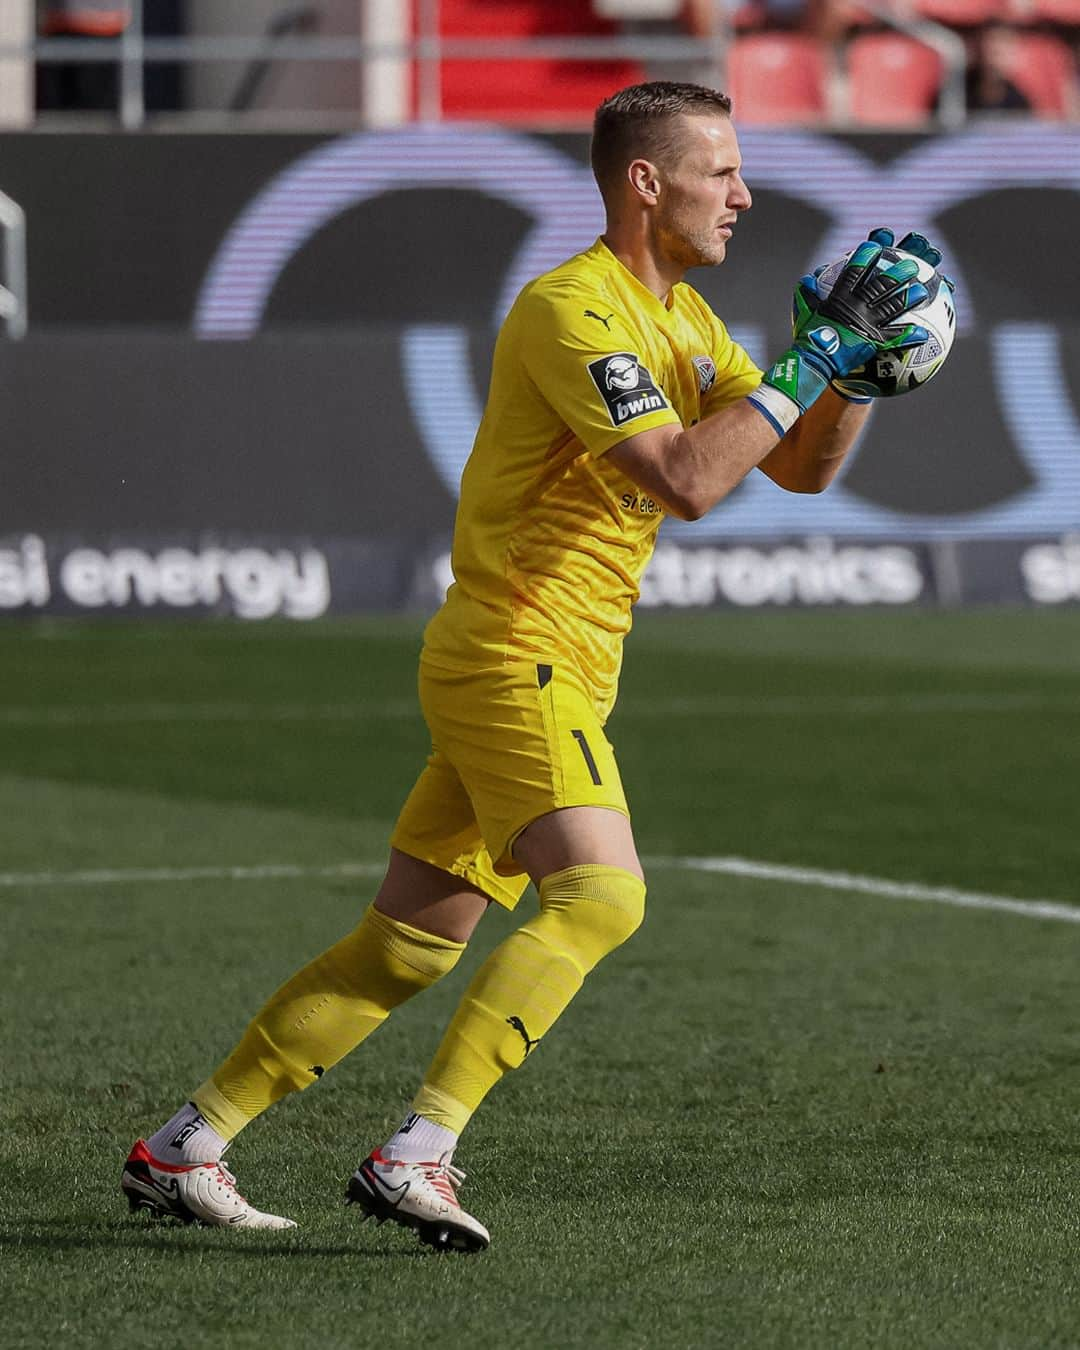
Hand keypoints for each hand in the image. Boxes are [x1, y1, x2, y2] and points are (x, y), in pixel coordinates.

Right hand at [750, 231, 933, 429]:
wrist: (813, 361)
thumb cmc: (806, 337)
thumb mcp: (804, 312)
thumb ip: (807, 295)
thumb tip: (807, 279)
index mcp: (840, 297)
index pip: (855, 271)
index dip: (867, 256)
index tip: (878, 245)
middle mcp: (857, 307)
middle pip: (881, 285)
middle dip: (898, 273)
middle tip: (913, 265)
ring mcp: (866, 324)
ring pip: (892, 307)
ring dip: (909, 298)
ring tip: (923, 292)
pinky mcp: (872, 342)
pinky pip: (894, 338)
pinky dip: (908, 336)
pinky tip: (923, 334)